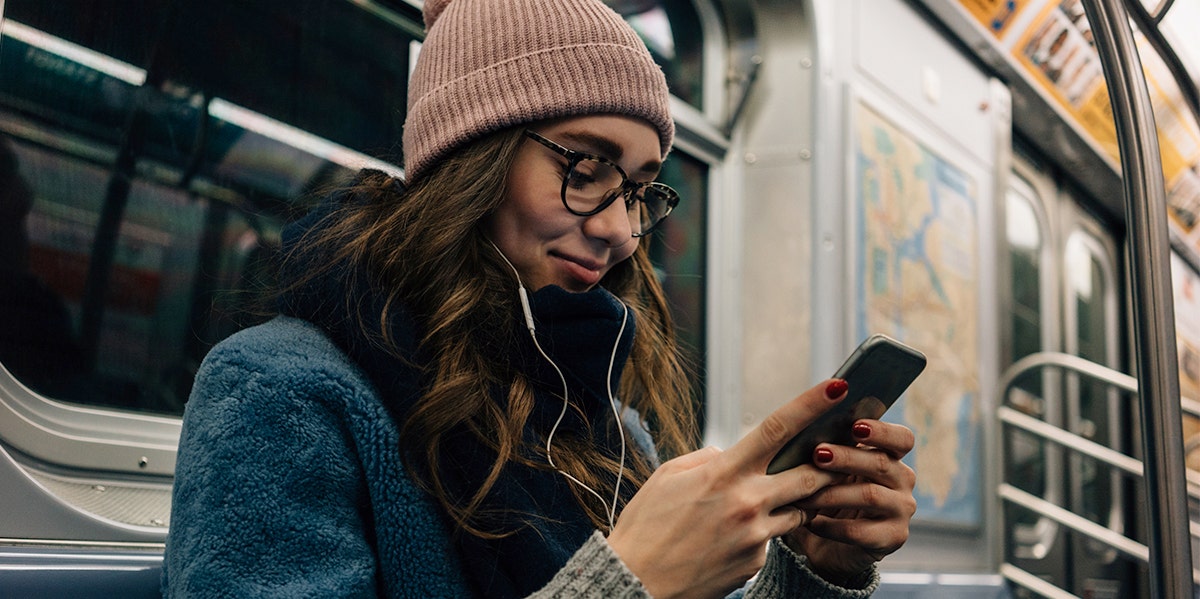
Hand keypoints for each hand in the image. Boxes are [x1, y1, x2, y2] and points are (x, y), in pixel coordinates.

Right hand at [606, 380, 850, 598]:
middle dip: (826, 465)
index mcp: (723, 474)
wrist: (637, 582)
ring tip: (757, 506)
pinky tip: (729, 540)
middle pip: (808, 474)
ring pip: (798, 511)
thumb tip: (731, 454)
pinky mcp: (756, 562)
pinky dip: (761, 534)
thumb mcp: (669, 477)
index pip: (776, 428)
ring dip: (792, 502)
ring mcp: (755, 536)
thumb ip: (708, 459)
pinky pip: (772, 540)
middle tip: (834, 457)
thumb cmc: (647, 526)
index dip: (810, 404)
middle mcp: (746, 503)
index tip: (837, 386)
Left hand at [784, 418, 915, 584]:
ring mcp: (902, 510)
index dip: (882, 431)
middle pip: (882, 462)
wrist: (824, 545)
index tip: (855, 426)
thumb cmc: (822, 496)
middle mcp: (903, 480)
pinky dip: (831, 526)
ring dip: (832, 493)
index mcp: (890, 456)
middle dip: (847, 457)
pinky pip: (860, 530)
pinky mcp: (893, 538)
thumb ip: (825, 450)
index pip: (901, 438)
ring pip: (870, 495)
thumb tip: (804, 430)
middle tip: (818, 454)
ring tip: (803, 495)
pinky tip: (810, 523)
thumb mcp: (824, 470)